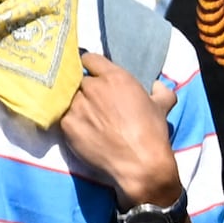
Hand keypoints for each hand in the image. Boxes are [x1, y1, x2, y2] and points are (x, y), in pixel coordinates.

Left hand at [49, 53, 186, 209]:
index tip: (91, 75)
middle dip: (83, 89)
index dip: (89, 67)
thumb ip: (161, 91)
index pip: (89, 59)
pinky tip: (79, 129)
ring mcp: (77, 106)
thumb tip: (158, 86)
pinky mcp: (66, 124)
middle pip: (77, 80)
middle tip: (90, 102)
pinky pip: (62, 115)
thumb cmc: (152, 133)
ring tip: (84, 118)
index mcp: (115, 77)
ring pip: (67, 97)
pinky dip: (69, 120)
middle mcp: (93, 87)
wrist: (139, 163)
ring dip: (74, 105)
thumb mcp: (162, 107)